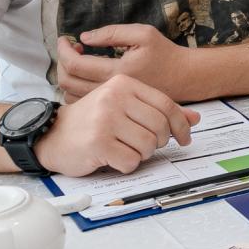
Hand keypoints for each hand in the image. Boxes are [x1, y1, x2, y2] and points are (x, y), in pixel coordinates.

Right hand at [36, 73, 198, 175]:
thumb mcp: (125, 107)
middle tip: (145, 145)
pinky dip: (127, 165)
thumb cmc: (93, 121)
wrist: (53, 135)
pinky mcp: (97, 142)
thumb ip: (158, 111)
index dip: (181, 125)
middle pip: (160, 127)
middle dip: (158, 142)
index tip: (185, 138)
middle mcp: (114, 97)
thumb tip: (195, 119)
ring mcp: (104, 120)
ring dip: (142, 154)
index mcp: (123, 84)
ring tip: (125, 149)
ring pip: (148, 146)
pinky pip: (131, 161)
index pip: (166, 104)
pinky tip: (113, 158)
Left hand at [57, 25, 192, 100]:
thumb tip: (84, 38)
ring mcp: (111, 101)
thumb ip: (112, 33)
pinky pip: (82, 101)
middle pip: (66, 81)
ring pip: (71, 94)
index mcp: (117, 71)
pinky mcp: (113, 106)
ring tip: (79, 61)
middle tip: (71, 49)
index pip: (74, 63)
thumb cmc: (165, 54)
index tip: (65, 39)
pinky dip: (75, 87)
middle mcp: (111, 90)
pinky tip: (87, 74)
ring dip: (68, 75)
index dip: (63, 49)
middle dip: (61, 62)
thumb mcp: (143, 34)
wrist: (184, 77)